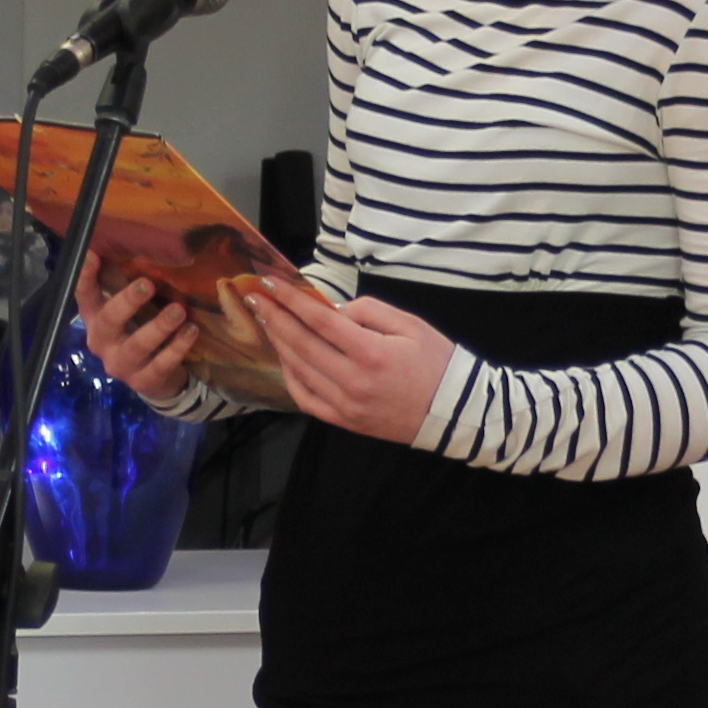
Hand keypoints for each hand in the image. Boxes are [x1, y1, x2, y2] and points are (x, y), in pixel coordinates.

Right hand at [78, 267, 195, 403]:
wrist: (153, 378)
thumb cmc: (138, 329)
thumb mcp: (128, 309)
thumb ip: (123, 283)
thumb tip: (130, 240)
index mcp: (94, 318)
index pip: (84, 295)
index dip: (86, 277)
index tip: (94, 255)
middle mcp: (101, 341)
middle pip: (109, 321)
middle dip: (128, 301)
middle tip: (148, 284)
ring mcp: (121, 364)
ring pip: (137, 345)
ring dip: (158, 327)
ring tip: (179, 311)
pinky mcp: (143, 381)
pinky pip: (161, 365)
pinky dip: (177, 348)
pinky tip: (191, 331)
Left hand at [252, 280, 452, 441]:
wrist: (453, 411)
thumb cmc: (435, 362)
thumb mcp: (409, 324)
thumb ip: (368, 311)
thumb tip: (332, 311)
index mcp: (371, 353)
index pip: (319, 320)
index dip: (291, 301)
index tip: (270, 285)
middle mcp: (353, 381)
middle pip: (301, 345)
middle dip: (275, 319)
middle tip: (255, 300)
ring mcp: (346, 405)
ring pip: (299, 371)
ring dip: (279, 344)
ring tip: (267, 323)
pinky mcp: (344, 421)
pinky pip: (306, 399)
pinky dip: (291, 377)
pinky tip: (285, 359)